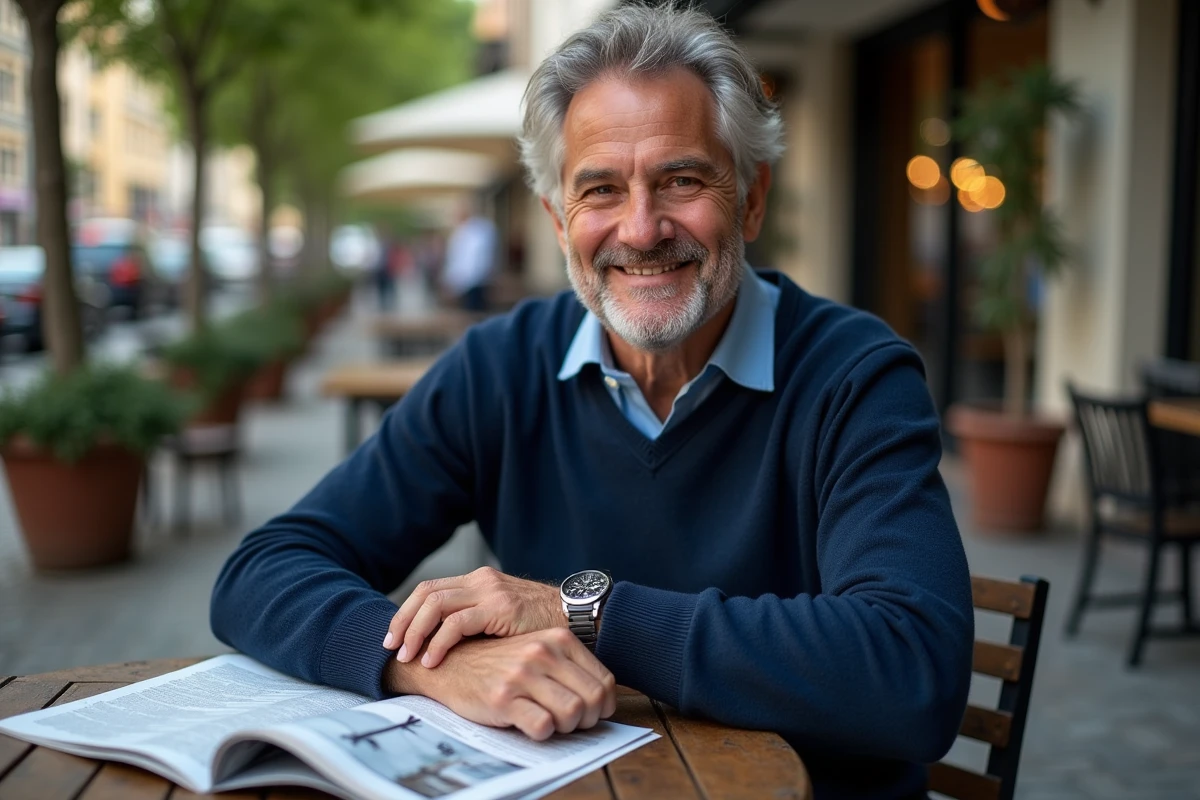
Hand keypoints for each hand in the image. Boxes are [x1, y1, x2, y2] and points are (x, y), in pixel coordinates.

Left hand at [384, 566, 563, 667]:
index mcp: (479, 580)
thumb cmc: (542, 625)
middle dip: (403, 620)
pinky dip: (439, 641)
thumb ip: (478, 622)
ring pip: (435, 605)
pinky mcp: (500, 608)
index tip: (395, 636)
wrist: (579, 616)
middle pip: (426, 593)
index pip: (430, 589)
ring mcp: (490, 591)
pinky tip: (433, 659)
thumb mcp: (504, 618)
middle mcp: (481, 580)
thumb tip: (446, 644)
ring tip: (407, 655)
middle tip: (390, 646)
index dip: (407, 612)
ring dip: (415, 631)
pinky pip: (457, 622)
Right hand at [385, 628, 616, 739]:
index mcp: (557, 639)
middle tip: (572, 724)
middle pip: (594, 699)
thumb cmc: (499, 663)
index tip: (593, 714)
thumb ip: (567, 667)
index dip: (605, 705)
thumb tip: (604, 699)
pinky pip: (542, 726)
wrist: (449, 662)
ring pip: (573, 713)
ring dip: (567, 728)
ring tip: (551, 723)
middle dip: (589, 720)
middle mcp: (542, 653)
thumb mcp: (537, 652)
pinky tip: (531, 726)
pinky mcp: (502, 697)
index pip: (605, 680)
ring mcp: (522, 674)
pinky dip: (543, 733)